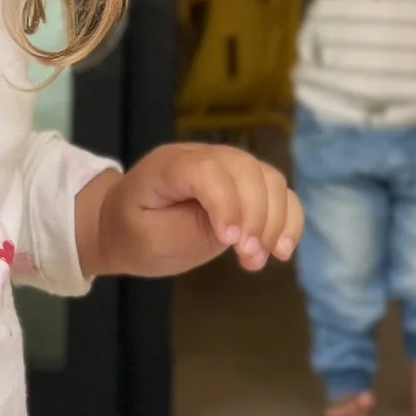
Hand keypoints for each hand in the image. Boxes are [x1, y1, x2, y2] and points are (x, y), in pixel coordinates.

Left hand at [77, 145, 302, 279]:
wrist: (127, 224)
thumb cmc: (133, 232)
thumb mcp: (148, 240)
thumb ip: (189, 229)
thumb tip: (234, 229)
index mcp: (169, 165)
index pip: (206, 171)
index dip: (225, 203)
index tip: (229, 241)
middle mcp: (203, 157)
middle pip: (246, 171)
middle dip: (256, 217)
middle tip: (248, 258)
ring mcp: (228, 167)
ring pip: (270, 180)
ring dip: (275, 222)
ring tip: (261, 259)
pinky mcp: (246, 186)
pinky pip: (280, 193)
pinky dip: (289, 220)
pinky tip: (282, 251)